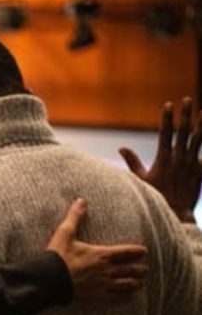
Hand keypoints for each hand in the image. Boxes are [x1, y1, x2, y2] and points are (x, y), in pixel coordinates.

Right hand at [47, 198, 148, 299]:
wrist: (48, 281)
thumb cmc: (57, 257)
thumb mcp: (65, 234)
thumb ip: (75, 217)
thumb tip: (81, 200)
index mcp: (102, 254)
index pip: (128, 252)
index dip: (138, 251)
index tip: (144, 251)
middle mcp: (107, 270)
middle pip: (133, 270)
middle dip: (140, 269)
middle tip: (143, 269)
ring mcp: (104, 285)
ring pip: (129, 285)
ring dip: (137, 283)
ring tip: (140, 282)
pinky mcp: (98, 297)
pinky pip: (118, 298)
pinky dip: (128, 297)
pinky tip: (132, 296)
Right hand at [120, 98, 200, 222]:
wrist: (176, 214)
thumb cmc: (156, 197)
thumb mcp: (141, 180)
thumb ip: (133, 162)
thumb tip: (121, 148)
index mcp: (164, 159)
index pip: (166, 133)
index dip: (167, 118)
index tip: (169, 105)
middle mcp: (180, 159)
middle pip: (183, 132)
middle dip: (185, 114)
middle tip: (188, 100)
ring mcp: (192, 164)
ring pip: (198, 140)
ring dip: (200, 124)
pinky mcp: (200, 171)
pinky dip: (201, 143)